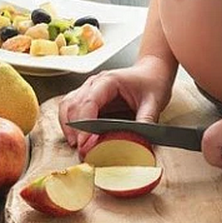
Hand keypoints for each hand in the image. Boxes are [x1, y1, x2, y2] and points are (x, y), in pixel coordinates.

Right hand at [58, 55, 174, 146]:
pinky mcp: (88, 98)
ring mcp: (88, 89)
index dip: (84, 124)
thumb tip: (140, 141)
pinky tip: (75, 137)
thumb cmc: (151, 82)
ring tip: (75, 145)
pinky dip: (69, 124)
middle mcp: (94, 83)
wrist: (152, 72)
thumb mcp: (154, 102)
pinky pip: (71, 109)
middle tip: (81, 150)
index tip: (85, 143)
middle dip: (74, 129)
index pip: (89, 101)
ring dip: (68, 126)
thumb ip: (146, 120)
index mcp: (109, 81)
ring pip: (67, 106)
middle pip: (73, 105)